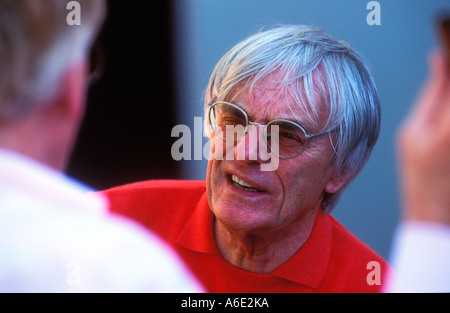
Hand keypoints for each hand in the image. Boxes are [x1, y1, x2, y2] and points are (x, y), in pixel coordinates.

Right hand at [396, 50, 449, 224]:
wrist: (437, 209)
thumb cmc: (420, 175)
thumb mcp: (412, 132)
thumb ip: (431, 94)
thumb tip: (439, 61)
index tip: (447, 37)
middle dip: (449, 75)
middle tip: (442, 71)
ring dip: (449, 93)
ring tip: (441, 105)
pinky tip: (446, 109)